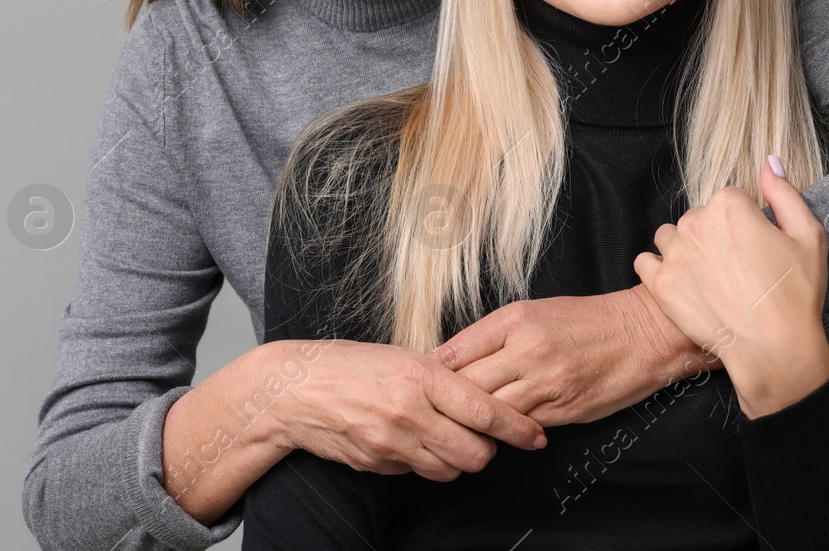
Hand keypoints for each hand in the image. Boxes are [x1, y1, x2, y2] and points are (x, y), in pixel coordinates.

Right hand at [267, 339, 545, 480]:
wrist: (293, 390)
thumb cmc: (346, 365)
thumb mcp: (398, 357)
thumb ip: (438, 379)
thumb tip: (476, 400)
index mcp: (420, 375)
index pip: (484, 410)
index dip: (518, 428)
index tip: (536, 435)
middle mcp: (409, 412)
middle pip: (475, 454)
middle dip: (486, 451)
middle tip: (481, 438)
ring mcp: (392, 442)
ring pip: (450, 470)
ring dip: (456, 460)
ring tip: (443, 438)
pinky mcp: (378, 463)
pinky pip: (416, 472)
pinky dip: (422, 462)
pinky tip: (407, 440)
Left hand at [432, 286, 718, 426]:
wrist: (644, 333)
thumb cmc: (585, 319)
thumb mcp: (534, 311)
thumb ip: (493, 334)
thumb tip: (452, 359)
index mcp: (514, 320)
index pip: (456, 351)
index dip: (433, 372)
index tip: (418, 382)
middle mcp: (526, 351)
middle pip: (468, 386)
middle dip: (446, 401)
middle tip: (429, 411)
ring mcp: (546, 383)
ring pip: (491, 411)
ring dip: (472, 422)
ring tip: (455, 427)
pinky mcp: (564, 410)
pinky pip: (522, 426)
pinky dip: (505, 430)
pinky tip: (493, 432)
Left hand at [633, 156, 828, 417]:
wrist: (774, 351)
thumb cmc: (795, 296)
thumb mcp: (808, 236)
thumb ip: (784, 193)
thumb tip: (769, 163)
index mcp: (729, 205)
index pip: (731, 199)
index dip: (747, 222)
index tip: (758, 246)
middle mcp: (694, 222)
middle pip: (700, 217)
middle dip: (716, 236)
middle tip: (739, 268)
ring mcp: (673, 253)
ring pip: (671, 236)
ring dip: (686, 250)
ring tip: (711, 277)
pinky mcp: (658, 282)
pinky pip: (647, 262)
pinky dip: (661, 271)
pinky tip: (685, 285)